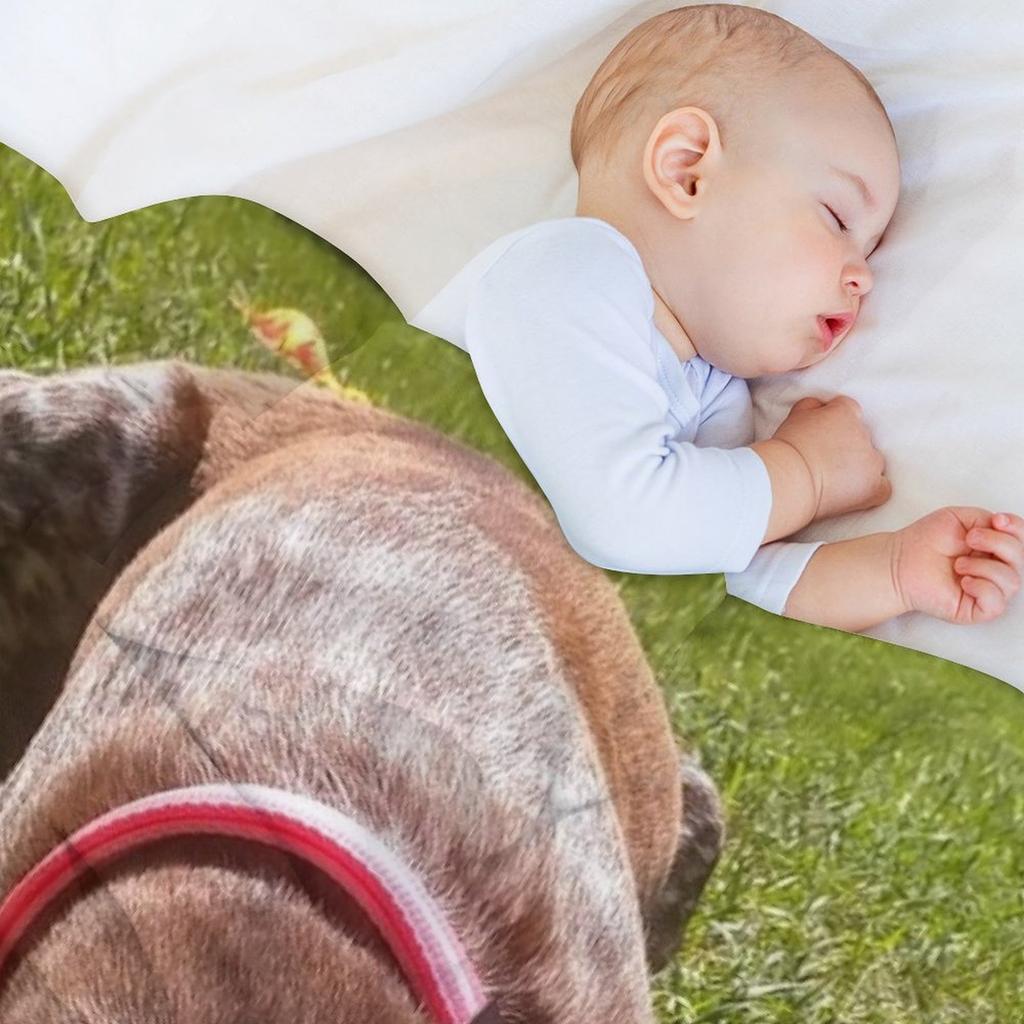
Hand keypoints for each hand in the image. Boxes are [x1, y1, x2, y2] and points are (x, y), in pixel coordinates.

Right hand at [772, 396, 890, 521]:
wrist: (788, 479)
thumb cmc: (787, 449)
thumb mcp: (795, 415)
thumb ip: (813, 406)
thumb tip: (821, 407)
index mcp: (846, 412)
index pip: (848, 410)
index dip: (835, 423)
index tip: (823, 435)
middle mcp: (863, 433)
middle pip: (861, 437)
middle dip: (846, 446)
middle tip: (823, 459)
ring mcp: (871, 461)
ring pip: (872, 461)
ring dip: (859, 467)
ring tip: (834, 479)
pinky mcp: (873, 487)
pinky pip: (882, 487)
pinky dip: (872, 490)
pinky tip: (855, 493)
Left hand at [892, 508, 1022, 623]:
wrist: (899, 561)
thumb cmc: (925, 541)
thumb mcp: (959, 518)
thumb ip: (986, 519)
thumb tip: (1004, 527)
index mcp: (995, 548)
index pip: (1022, 540)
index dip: (1017, 528)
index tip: (997, 520)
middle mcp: (996, 570)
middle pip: (1021, 559)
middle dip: (998, 543)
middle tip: (969, 539)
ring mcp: (988, 590)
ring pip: (1012, 581)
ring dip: (984, 567)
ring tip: (958, 564)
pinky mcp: (976, 609)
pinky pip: (997, 603)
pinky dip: (982, 588)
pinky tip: (963, 581)